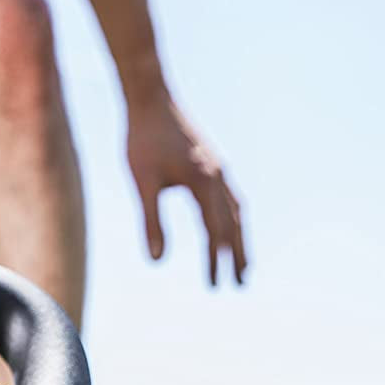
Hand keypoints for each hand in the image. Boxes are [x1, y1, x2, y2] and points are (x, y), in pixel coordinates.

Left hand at [127, 94, 246, 284]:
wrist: (149, 99)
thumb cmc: (142, 140)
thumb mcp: (143, 184)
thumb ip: (151, 222)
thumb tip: (156, 261)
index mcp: (204, 182)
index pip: (214, 231)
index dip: (215, 260)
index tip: (215, 286)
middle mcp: (218, 176)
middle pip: (234, 223)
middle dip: (238, 255)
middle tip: (242, 284)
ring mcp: (217, 167)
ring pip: (236, 210)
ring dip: (239, 237)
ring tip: (241, 261)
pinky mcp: (211, 162)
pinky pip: (229, 196)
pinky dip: (232, 217)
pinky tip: (226, 226)